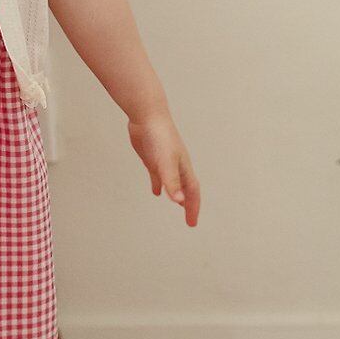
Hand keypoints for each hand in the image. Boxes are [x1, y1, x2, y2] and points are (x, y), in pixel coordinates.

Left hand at [127, 107, 200, 225]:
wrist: (147, 115)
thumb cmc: (159, 137)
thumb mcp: (165, 161)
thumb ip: (171, 181)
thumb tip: (178, 201)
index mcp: (183, 168)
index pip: (192, 192)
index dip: (193, 208)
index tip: (191, 223)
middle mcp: (176, 166)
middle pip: (186, 189)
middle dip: (189, 204)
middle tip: (190, 219)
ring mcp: (164, 161)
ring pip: (174, 182)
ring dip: (176, 194)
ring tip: (178, 205)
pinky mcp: (152, 157)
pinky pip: (158, 175)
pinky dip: (158, 184)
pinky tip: (156, 192)